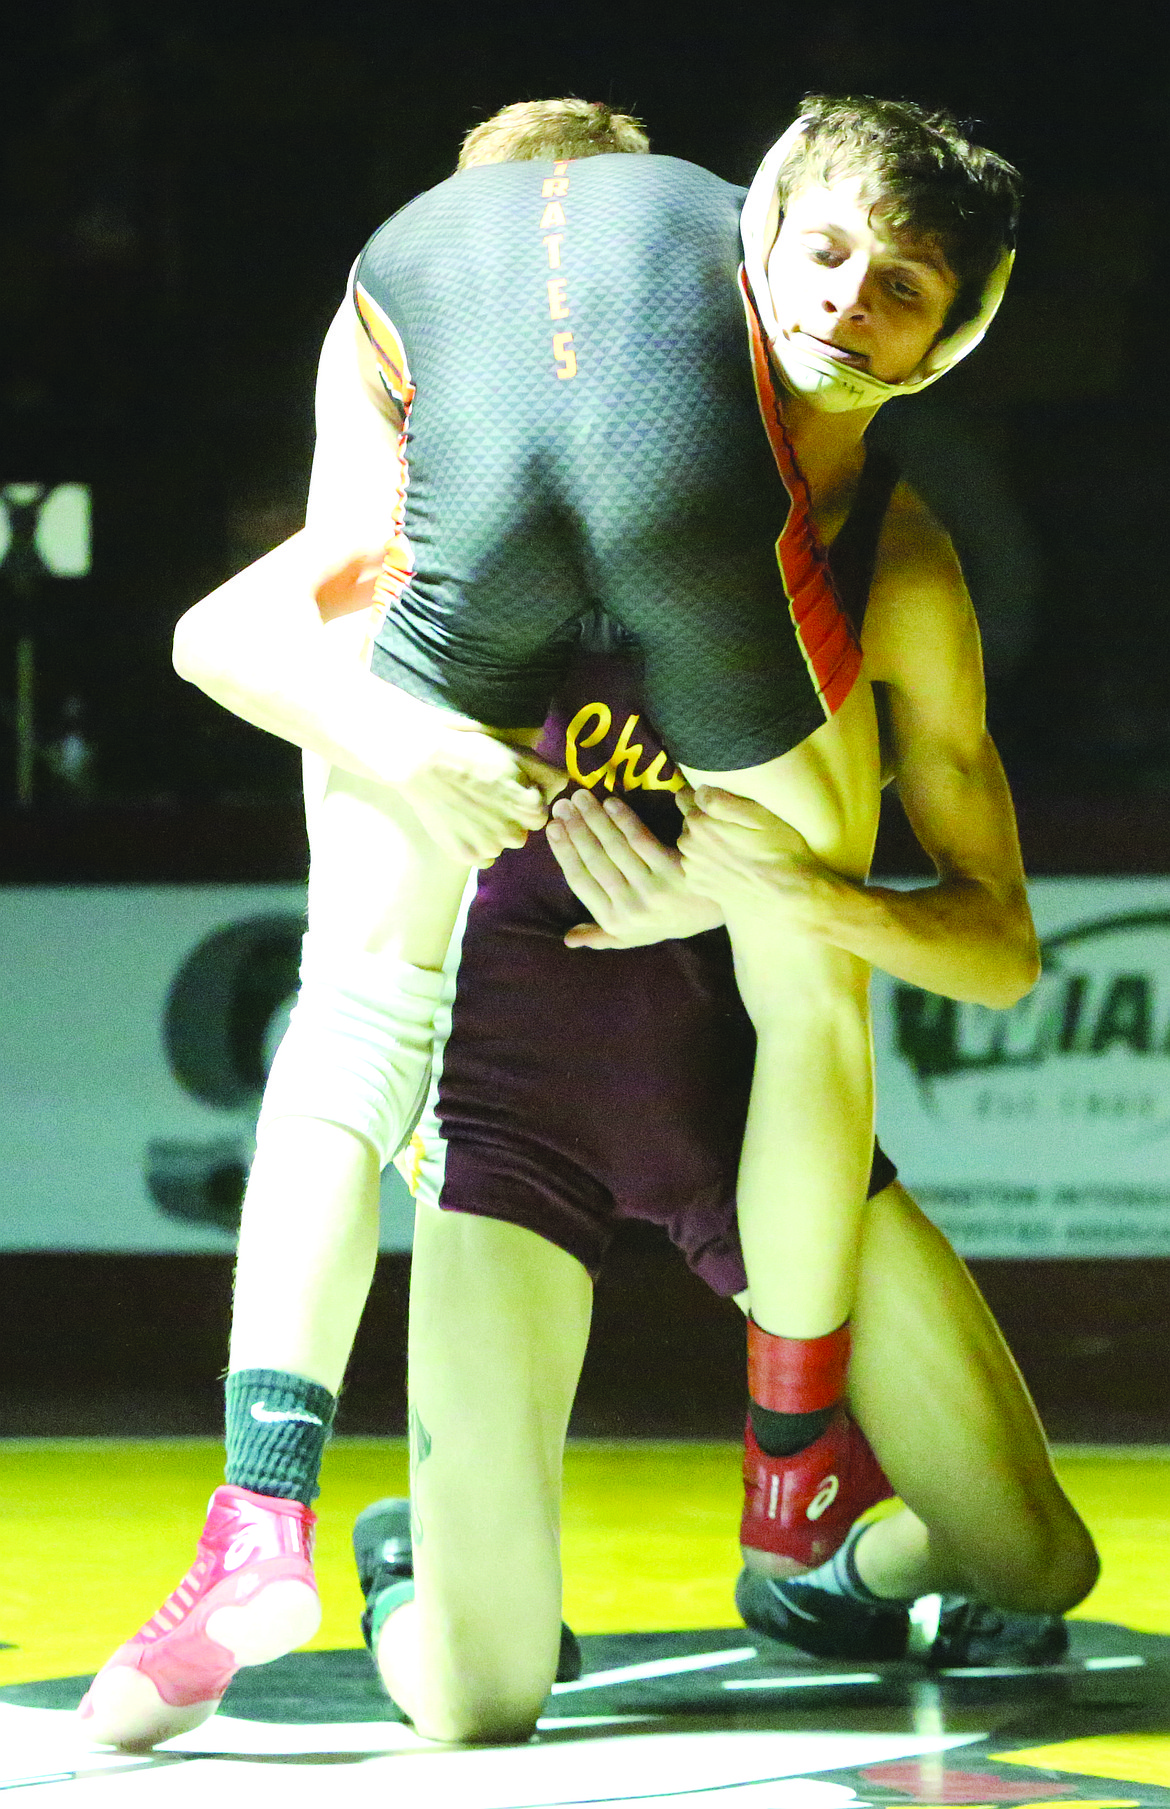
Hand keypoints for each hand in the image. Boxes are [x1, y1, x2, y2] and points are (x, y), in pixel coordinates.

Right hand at [397, 727, 566, 866]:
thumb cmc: (474, 753)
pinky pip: (481, 858)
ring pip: (500, 846)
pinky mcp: (466, 856)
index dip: (522, 801)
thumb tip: (568, 787)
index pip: (539, 814)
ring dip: (491, 834)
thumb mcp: (518, 755)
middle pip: (520, 833)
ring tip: (470, 809)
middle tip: (486, 799)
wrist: (424, 763)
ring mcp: (489, 847)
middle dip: (509, 820)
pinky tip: (461, 822)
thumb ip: (549, 774)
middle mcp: (515, 833)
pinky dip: (474, 844)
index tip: (504, 789)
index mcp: (533, 808)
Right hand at [545, 787, 723, 947]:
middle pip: (594, 862)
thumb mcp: (634, 938)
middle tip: (562, 804)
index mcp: (614, 921)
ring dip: (595, 819)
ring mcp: (653, 890)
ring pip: (615, 848)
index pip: (580, 881)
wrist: (715, 912)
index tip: (552, 827)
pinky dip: (624, 820)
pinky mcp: (673, 872)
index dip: (564, 852)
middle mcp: (630, 908)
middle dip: (575, 829)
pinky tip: (612, 803)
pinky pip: (642, 841)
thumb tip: (568, 939)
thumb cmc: (669, 921)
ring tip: (582, 798)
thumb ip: (602, 937)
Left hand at [676, 786, 829, 926]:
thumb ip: (725, 801)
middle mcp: (688, 845)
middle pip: (688, 819)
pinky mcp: (696, 884)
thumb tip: (700, 790)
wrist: (786, 898)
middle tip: (734, 827)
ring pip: (690, 841)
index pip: (685, 795)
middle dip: (705, 819)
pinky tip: (728, 865)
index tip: (725, 804)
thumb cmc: (780, 852)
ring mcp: (691, 867)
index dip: (704, 796)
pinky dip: (706, 861)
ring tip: (734, 847)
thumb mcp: (762, 817)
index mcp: (700, 824)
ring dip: (704, 840)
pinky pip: (694, 862)